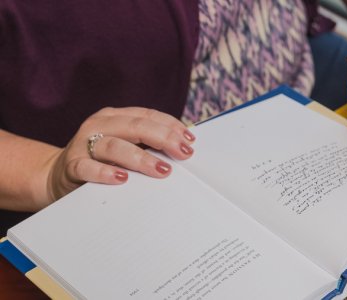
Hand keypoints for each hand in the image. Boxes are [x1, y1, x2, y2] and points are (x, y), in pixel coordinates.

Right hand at [46, 107, 195, 200]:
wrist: (56, 175)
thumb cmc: (100, 160)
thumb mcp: (123, 146)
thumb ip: (146, 144)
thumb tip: (183, 149)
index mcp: (114, 117)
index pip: (147, 116)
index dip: (170, 126)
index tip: (189, 140)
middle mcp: (98, 125)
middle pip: (135, 127)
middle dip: (163, 138)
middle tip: (183, 153)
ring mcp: (83, 145)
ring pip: (114, 146)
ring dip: (141, 158)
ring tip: (162, 169)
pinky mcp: (71, 165)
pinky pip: (88, 167)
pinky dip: (105, 172)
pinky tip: (122, 179)